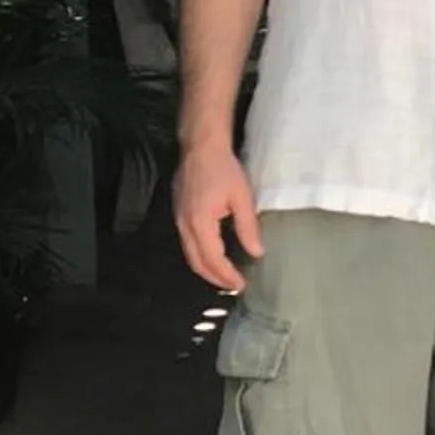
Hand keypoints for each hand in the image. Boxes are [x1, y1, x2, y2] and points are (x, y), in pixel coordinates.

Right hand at [176, 143, 261, 292]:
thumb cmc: (223, 169)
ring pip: (190, 255)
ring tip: (224, 277)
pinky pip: (187, 243)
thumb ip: (248, 227)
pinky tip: (213, 255)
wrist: (201, 147)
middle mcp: (185, 226)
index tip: (240, 285)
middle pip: (197, 262)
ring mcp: (179, 220)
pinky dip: (200, 256)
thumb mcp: (242, 198)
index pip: (213, 259)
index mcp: (200, 224)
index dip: (227, 275)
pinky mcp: (179, 213)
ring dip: (206, 269)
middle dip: (214, 278)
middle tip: (233, 286)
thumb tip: (256, 252)